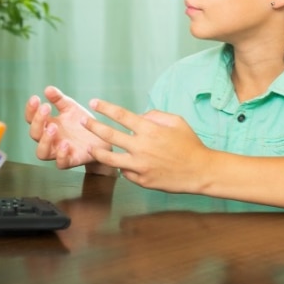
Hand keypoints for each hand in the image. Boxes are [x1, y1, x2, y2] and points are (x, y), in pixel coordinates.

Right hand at [25, 86, 113, 172]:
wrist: (102, 138)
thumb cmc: (81, 123)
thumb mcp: (71, 108)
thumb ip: (59, 99)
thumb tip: (48, 89)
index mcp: (47, 125)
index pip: (31, 118)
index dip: (31, 109)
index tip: (36, 98)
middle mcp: (49, 140)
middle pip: (34, 134)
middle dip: (38, 121)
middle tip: (46, 108)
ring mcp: (58, 151)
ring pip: (42, 152)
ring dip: (45, 140)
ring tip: (53, 127)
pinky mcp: (71, 161)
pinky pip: (61, 163)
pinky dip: (61, 155)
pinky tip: (66, 144)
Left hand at [85, 98, 212, 192]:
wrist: (201, 171)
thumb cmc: (189, 144)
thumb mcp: (176, 121)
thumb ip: (155, 115)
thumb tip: (139, 117)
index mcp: (149, 130)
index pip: (121, 115)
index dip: (105, 108)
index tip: (93, 103)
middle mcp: (141, 147)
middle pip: (109, 135)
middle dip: (93, 126)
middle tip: (83, 121)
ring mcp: (140, 166)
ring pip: (110, 158)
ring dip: (97, 152)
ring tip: (90, 148)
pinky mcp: (142, 180)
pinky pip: (125, 173)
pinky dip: (123, 167)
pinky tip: (123, 164)